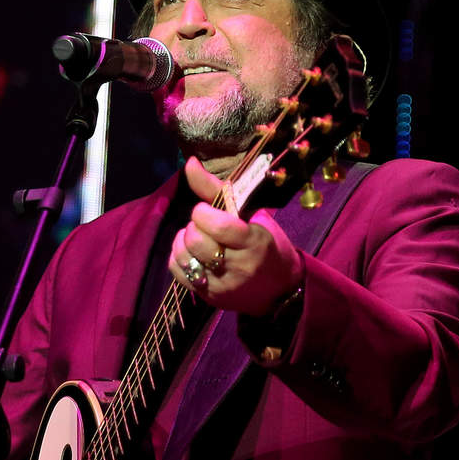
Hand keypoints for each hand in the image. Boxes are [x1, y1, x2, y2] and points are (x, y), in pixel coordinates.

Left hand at [168, 156, 303, 315]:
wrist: (280, 291)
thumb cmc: (268, 246)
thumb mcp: (253, 216)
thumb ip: (218, 190)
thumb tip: (189, 163)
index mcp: (254, 242)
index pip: (218, 225)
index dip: (203, 212)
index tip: (207, 210)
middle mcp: (238, 267)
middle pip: (197, 240)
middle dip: (194, 225)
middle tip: (204, 225)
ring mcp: (222, 285)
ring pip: (184, 256)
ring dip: (184, 240)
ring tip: (198, 237)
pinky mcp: (209, 296)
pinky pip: (178, 272)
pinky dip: (179, 257)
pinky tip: (192, 253)